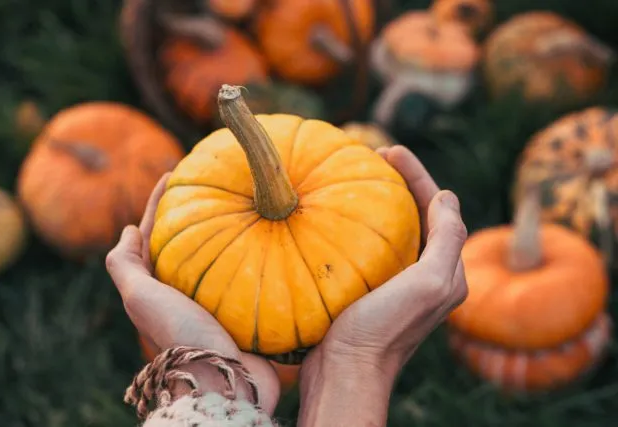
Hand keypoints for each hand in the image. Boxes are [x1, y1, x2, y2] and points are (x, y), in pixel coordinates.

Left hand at [105, 174, 280, 413]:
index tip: (175, 173)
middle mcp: (187, 290)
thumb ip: (124, 265)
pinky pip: (254, 273)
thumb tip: (127, 231)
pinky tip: (274, 237)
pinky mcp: (246, 310)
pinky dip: (260, 254)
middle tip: (216, 180)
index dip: (160, 202)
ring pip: (224, 254)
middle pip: (190, 241)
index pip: (154, 232)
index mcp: (159, 285)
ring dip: (233, 228)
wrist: (222, 381)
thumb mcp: (140, 298)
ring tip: (248, 199)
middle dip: (200, 209)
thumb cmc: (179, 337)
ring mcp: (218, 300)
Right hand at [297, 145, 467, 426]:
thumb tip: (448, 198)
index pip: (440, 209)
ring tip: (360, 178)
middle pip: (420, 215)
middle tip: (375, 156)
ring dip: (384, 202)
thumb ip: (447, 241)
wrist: (347, 372)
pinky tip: (341, 217)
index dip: (419, 176)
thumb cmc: (386, 329)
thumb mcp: (428, 283)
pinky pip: (375, 247)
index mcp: (447, 271)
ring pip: (397, 230)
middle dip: (403, 183)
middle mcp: (428, 275)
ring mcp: (400, 283)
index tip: (391, 151)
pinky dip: (364, 225)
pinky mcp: (373, 291)